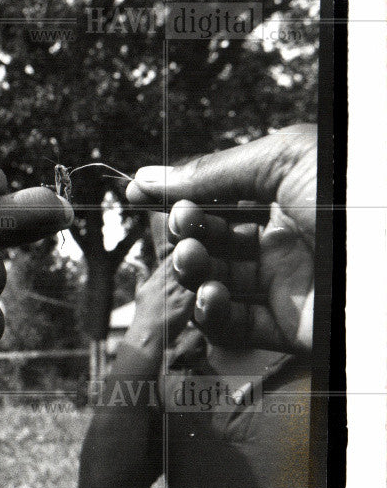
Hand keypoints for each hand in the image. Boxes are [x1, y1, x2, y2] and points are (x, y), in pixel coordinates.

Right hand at [126, 125, 315, 354]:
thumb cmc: (353, 193)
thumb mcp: (282, 159)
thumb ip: (212, 170)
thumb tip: (148, 175)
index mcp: (287, 190)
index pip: (216, 193)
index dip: (176, 193)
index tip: (135, 192)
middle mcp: (286, 236)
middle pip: (211, 237)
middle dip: (186, 230)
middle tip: (184, 228)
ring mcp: (287, 284)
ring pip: (215, 280)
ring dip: (191, 269)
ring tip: (193, 261)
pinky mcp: (291, 328)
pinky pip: (234, 325)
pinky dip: (210, 313)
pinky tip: (211, 295)